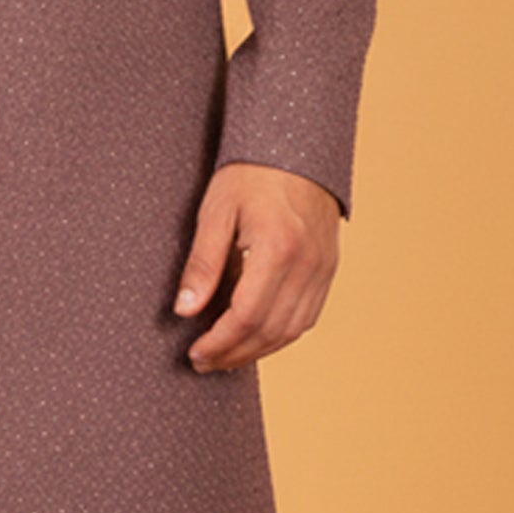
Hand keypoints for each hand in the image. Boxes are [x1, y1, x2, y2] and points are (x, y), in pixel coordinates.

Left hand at [172, 162, 340, 370]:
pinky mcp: (328, 270)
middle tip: (204, 362)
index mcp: (277, 248)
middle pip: (270, 330)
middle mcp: (307, 264)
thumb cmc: (251, 176)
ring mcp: (323, 269)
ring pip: (292, 330)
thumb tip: (185, 310)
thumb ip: (202, 264)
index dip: (219, 343)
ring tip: (226, 356)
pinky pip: (307, 317)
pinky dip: (281, 335)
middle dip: (234, 354)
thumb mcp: (216, 212)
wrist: (297, 150)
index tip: (195, 354)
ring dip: (257, 351)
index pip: (246, 315)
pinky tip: (256, 337)